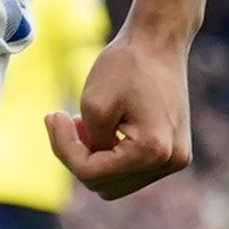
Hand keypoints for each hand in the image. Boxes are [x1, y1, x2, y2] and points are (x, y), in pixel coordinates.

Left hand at [48, 31, 194, 200]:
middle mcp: (171, 162)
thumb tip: (89, 169)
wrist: (159, 42)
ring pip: (115, 182)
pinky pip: (130, 169)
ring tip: (81, 123)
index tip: (54, 115)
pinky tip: (102, 127)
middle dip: (78, 157)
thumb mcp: (93, 105)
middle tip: (66, 121)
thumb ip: (87, 144)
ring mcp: (175, 159)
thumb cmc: (126, 66)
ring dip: (94, 158)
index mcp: (153, 151)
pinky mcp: (172, 152)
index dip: (63, 148)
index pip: (91, 174)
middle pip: (103, 185)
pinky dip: (110, 154)